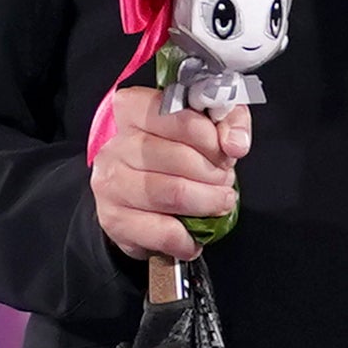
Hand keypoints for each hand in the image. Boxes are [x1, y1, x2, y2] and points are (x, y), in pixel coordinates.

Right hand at [90, 96, 246, 263]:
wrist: (138, 196)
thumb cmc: (176, 154)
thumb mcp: (208, 124)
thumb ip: (229, 122)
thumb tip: (235, 143)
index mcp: (134, 109)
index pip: (178, 116)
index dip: (211, 138)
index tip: (224, 152)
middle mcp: (117, 144)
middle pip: (181, 158)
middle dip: (215, 174)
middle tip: (224, 181)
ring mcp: (112, 183)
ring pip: (173, 193)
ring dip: (208, 203)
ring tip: (217, 202)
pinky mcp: (114, 219)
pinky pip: (164, 232)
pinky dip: (188, 238)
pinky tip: (194, 234)